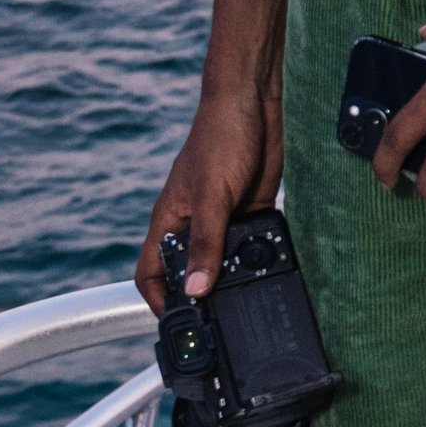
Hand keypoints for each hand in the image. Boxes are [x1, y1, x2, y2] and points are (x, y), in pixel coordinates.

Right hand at [136, 85, 281, 306]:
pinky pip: (252, 245)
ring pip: (224, 261)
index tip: (180, 323)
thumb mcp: (211, 196)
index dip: (159, 300)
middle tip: (224, 320)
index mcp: (171, 220)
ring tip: (253, 295)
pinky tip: (273, 266)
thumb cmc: (220, 138)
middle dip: (203, 295)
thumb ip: (206, 243)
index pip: (152, 271)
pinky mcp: (251, 211)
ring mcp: (223, 219)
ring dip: (236, 277)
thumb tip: (197, 289)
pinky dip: (261, 257)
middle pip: (190, 272)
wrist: (255, 103)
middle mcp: (194, 223)